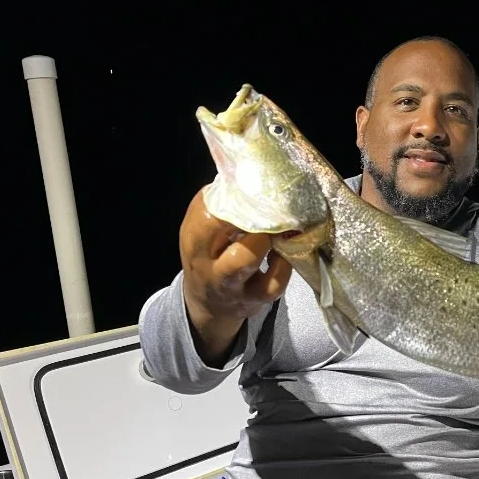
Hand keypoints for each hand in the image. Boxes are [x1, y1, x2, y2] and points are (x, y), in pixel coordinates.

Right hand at [180, 188, 290, 343]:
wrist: (209, 306)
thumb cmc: (210, 257)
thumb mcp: (202, 234)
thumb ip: (218, 206)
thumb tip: (246, 172)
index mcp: (193, 241)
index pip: (205, 213)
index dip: (230, 198)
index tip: (250, 188)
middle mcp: (208, 264)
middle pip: (215, 230)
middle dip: (245, 214)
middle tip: (266, 206)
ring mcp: (231, 285)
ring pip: (245, 258)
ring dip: (264, 237)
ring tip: (278, 227)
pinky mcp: (256, 299)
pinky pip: (274, 282)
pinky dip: (284, 263)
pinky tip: (285, 250)